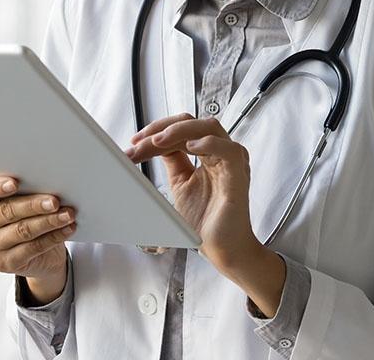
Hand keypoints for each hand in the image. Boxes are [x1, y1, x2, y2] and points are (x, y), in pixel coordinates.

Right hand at [0, 176, 76, 286]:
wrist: (33, 248)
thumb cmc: (26, 210)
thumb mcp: (21, 195)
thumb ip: (24, 185)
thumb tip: (45, 174)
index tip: (15, 183)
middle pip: (7, 211)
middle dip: (34, 205)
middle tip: (55, 201)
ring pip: (22, 230)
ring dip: (49, 221)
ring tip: (68, 214)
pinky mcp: (4, 263)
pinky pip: (33, 247)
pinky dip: (54, 236)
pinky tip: (68, 228)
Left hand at [125, 113, 259, 272]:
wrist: (222, 250)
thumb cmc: (207, 221)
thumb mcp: (180, 184)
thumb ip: (173, 161)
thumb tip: (151, 144)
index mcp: (208, 153)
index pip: (182, 129)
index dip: (157, 132)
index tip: (134, 142)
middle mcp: (220, 153)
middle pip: (193, 123)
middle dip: (162, 128)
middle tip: (139, 140)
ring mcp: (230, 162)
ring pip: (208, 127)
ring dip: (179, 130)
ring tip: (157, 141)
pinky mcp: (238, 175)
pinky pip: (229, 150)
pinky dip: (208, 143)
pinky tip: (190, 147)